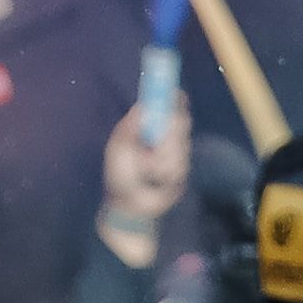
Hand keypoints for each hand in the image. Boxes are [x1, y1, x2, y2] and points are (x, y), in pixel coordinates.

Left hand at [99, 101, 189, 230]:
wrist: (132, 204)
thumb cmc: (120, 174)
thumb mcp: (119, 146)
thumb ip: (132, 125)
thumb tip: (146, 106)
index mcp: (147, 125)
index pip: (166, 105)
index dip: (174, 100)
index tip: (178, 98)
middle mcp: (164, 134)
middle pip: (181, 122)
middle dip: (169, 136)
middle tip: (155, 148)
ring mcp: (175, 151)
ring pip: (182, 145)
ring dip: (165, 159)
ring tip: (150, 171)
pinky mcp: (183, 168)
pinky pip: (182, 164)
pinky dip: (168, 172)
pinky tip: (158, 179)